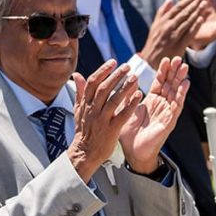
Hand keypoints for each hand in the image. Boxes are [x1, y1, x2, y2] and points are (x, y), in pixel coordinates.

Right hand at [68, 61, 143, 181]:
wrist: (85, 153)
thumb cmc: (83, 131)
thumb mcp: (78, 110)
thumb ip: (80, 92)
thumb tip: (76, 75)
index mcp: (85, 104)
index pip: (93, 82)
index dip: (103, 70)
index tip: (113, 62)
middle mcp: (93, 110)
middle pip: (104, 89)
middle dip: (116, 76)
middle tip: (127, 66)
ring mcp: (102, 120)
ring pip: (114, 100)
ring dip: (125, 87)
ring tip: (135, 77)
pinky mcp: (111, 130)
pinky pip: (122, 115)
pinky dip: (131, 105)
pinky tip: (139, 96)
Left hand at [119, 57, 189, 172]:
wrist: (133, 153)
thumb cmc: (130, 134)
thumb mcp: (126, 109)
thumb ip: (128, 95)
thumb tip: (128, 78)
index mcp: (152, 102)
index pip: (160, 83)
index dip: (163, 71)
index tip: (166, 59)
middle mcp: (161, 106)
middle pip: (170, 85)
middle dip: (174, 71)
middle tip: (178, 58)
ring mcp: (167, 113)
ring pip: (176, 93)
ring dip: (180, 79)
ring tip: (184, 67)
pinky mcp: (169, 121)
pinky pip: (177, 106)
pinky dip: (181, 94)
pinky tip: (185, 84)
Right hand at [137, 0, 207, 65]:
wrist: (149, 62)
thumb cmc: (154, 43)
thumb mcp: (155, 26)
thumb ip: (162, 12)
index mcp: (163, 21)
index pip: (178, 7)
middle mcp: (168, 26)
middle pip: (184, 12)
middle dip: (196, 3)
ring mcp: (173, 36)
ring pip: (187, 21)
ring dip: (197, 11)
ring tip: (205, 3)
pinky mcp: (178, 46)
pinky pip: (188, 34)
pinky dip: (195, 26)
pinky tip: (202, 19)